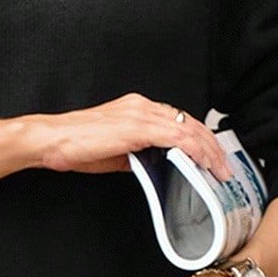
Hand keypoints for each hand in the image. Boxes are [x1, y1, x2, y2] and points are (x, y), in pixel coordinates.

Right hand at [29, 93, 234, 181]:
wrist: (53, 140)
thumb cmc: (76, 146)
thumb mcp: (116, 152)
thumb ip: (139, 155)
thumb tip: (156, 166)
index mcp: (138, 109)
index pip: (179, 120)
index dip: (200, 139)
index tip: (212, 157)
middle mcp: (143, 106)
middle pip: (190, 122)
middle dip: (211, 146)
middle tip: (224, 167)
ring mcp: (141, 114)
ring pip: (189, 128)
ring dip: (209, 151)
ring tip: (220, 170)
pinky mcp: (138, 126)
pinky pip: (177, 136)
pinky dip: (195, 150)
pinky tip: (204, 163)